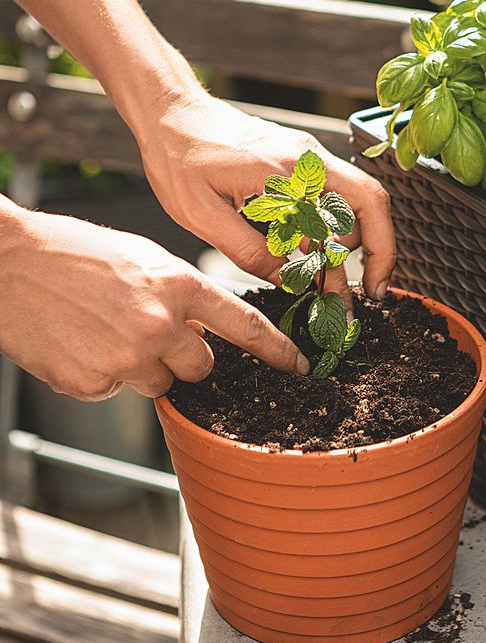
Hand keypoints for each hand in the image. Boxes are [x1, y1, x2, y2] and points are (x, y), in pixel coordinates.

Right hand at [0, 209, 309, 400]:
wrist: (7, 264)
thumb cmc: (73, 253)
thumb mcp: (142, 259)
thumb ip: (180, 295)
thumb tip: (205, 333)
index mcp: (177, 285)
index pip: (244, 325)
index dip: (276, 350)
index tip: (298, 365)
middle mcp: (159, 325)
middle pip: (202, 367)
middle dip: (184, 356)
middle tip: (147, 330)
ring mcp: (126, 359)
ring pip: (159, 382)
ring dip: (141, 365)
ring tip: (103, 329)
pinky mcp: (92, 384)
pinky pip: (115, 390)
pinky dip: (103, 373)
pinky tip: (79, 342)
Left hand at [137, 92, 396, 310]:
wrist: (170, 112)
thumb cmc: (179, 157)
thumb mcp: (203, 215)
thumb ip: (249, 252)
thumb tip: (287, 282)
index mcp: (292, 170)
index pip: (360, 209)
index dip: (378, 253)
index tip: (367, 291)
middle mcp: (309, 159)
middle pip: (369, 205)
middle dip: (373, 253)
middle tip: (358, 295)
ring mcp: (306, 159)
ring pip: (350, 204)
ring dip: (345, 243)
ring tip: (323, 279)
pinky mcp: (296, 163)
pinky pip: (327, 197)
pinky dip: (326, 229)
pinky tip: (304, 253)